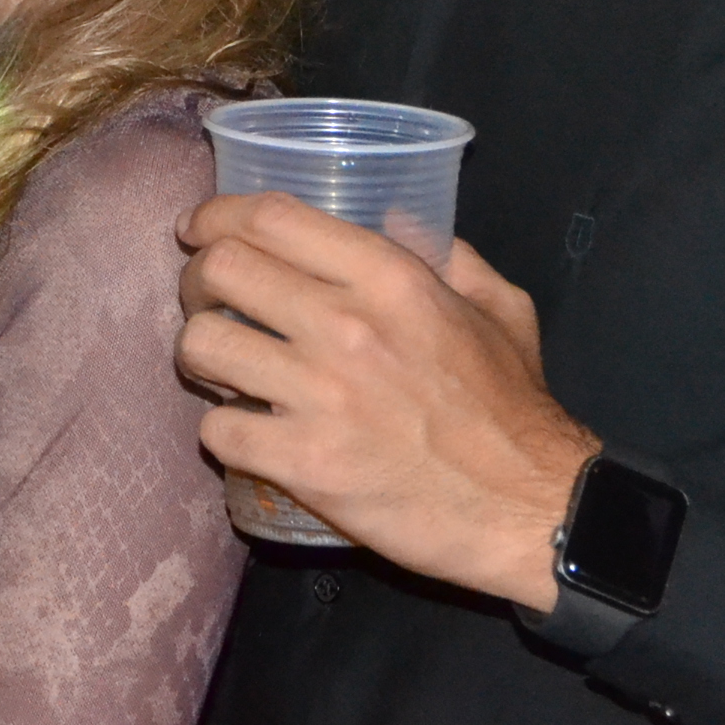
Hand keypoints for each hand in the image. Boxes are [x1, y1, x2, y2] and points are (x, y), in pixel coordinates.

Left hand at [176, 194, 595, 609]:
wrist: (527, 508)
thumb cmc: (514, 407)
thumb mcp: (500, 307)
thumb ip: (447, 253)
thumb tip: (393, 216)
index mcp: (390, 277)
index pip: (271, 217)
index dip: (218, 216)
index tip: (199, 230)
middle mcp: (345, 325)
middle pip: (222, 268)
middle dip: (197, 278)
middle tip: (206, 297)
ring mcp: (319, 397)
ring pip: (202, 345)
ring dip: (200, 352)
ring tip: (220, 364)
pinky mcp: (303, 465)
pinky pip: (217, 430)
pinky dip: (221, 430)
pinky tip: (244, 429)